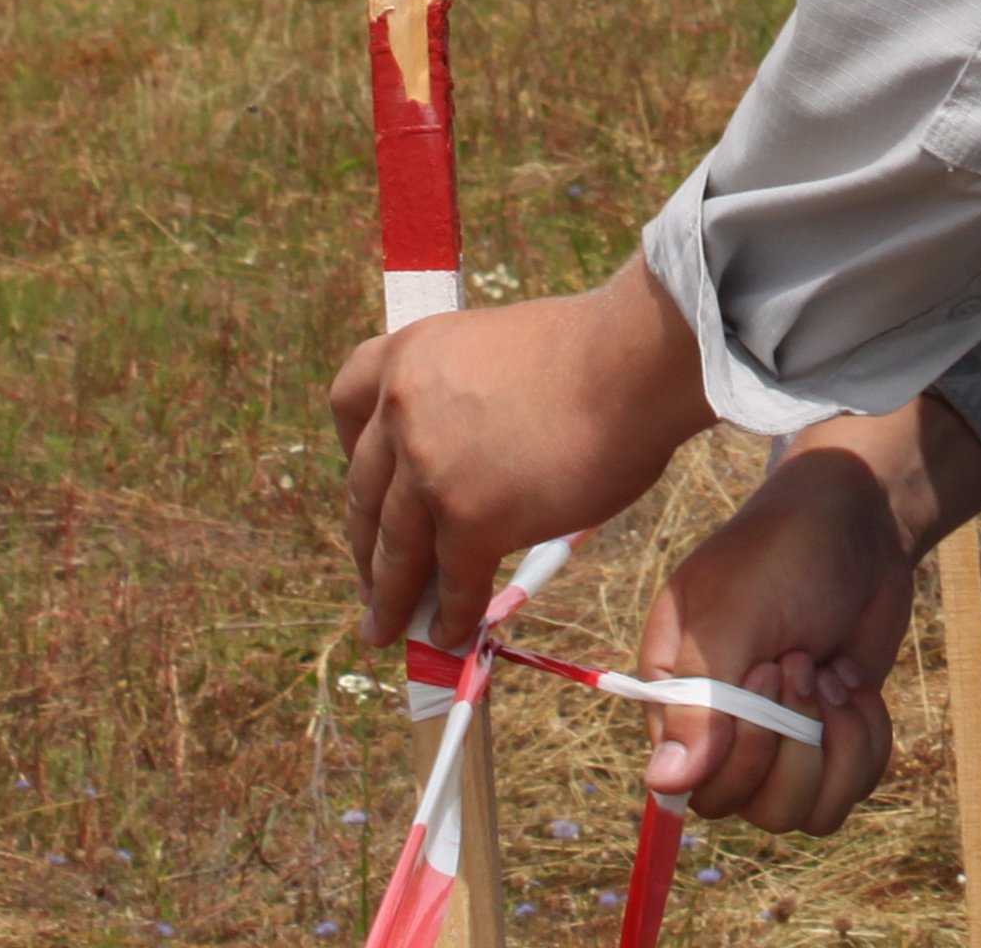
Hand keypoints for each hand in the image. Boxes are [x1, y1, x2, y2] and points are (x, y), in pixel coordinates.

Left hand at [334, 262, 711, 644]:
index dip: (349, 450)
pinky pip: (453, 581)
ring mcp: (432, 470)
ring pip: (397, 550)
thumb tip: (471, 450)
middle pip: (367, 492)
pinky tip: (454, 633)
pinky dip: (452, 614)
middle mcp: (403, 411)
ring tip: (386, 630)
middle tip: (370, 582)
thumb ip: (463, 393)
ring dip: (391, 599)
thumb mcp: (495, 347)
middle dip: (366, 547)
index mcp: (410, 353)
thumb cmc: (591, 351)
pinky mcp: (471, 521)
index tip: (366, 483)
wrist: (634, 363)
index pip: (346, 402)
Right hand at [635, 394, 980, 834]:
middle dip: (794, 740)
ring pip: (801, 813)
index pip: (692, 784)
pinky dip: (864, 745)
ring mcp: (779, 740)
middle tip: (802, 659)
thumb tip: (667, 786)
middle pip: (751, 807)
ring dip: (834, 746)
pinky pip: (845, 793)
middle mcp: (721, 729)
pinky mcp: (828, 741)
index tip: (769, 671)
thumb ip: (702, 703)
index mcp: (677, 695)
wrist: (860, 521)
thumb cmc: (783, 553)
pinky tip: (855, 686)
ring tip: (831, 675)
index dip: (742, 749)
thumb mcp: (735, 617)